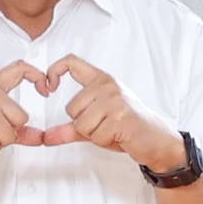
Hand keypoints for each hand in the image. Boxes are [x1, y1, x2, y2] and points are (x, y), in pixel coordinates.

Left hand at [46, 56, 179, 170]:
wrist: (156, 139)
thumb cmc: (127, 128)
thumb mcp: (96, 125)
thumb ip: (70, 128)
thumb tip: (46, 137)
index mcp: (101, 80)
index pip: (71, 62)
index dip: (54, 70)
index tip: (49, 87)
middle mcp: (107, 85)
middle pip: (71, 108)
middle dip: (83, 125)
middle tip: (105, 125)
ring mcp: (114, 99)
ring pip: (81, 124)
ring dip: (94, 135)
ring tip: (113, 130)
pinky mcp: (120, 116)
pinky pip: (95, 136)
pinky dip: (104, 141)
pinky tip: (119, 135)